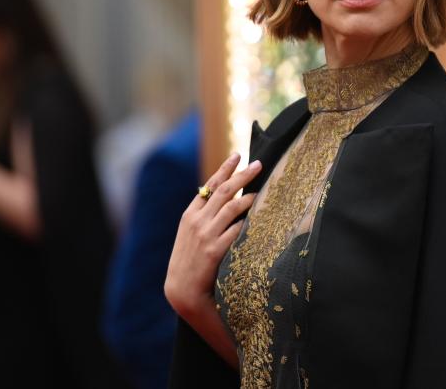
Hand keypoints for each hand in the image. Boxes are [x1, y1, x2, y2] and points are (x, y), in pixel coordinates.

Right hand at [165, 153, 260, 324]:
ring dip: (249, 197)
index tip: (238, 155)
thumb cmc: (190, 262)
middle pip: (223, 191)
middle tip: (258, 164)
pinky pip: (235, 231)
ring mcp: (205, 235)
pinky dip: (247, 222)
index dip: (225, 169)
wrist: (182, 291)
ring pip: (231, 207)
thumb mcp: (190, 235)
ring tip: (263, 191)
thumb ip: (203, 217)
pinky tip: (258, 218)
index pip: (210, 185)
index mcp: (190, 215)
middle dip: (242, 175)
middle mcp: (197, 221)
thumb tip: (224, 199)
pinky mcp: (213, 251)